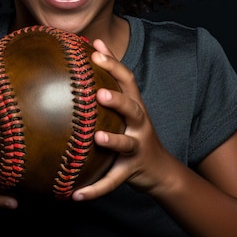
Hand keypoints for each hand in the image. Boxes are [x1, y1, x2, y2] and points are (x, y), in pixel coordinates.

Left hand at [71, 38, 169, 200]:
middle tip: (99, 93)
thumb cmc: (135, 130)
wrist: (161, 170)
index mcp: (135, 106)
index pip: (127, 80)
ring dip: (112, 140)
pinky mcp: (131, 172)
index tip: (94, 50)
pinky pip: (112, 181)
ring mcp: (137, 148)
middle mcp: (139, 124)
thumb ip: (113, 74)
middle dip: (118, 101)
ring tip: (96, 137)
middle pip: (133, 109)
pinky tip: (75, 195)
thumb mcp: (129, 103)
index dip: (113, 64)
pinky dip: (95, 190)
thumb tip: (95, 41)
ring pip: (126, 144)